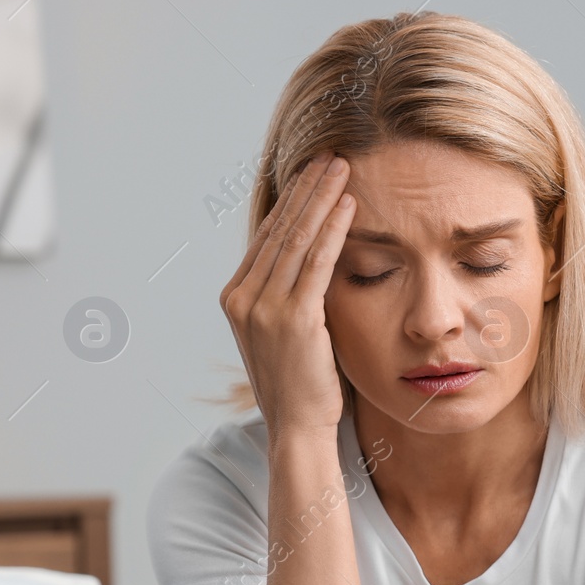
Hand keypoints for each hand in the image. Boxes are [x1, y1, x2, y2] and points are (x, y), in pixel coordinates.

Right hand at [219, 150, 355, 440]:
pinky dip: (333, 230)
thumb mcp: (287, 334)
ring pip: (296, 239)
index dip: (290, 202)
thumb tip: (314, 267)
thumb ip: (290, 298)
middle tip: (328, 156)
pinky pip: (315, 263)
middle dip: (305, 189)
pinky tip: (348, 205)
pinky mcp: (292, 319)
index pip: (266, 238)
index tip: (310, 173)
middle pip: (278, 230)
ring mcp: (263, 308)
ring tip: (340, 168)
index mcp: (236, 298)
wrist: (299, 428)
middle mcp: (242, 298)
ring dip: (320, 199)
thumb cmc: (303, 385)